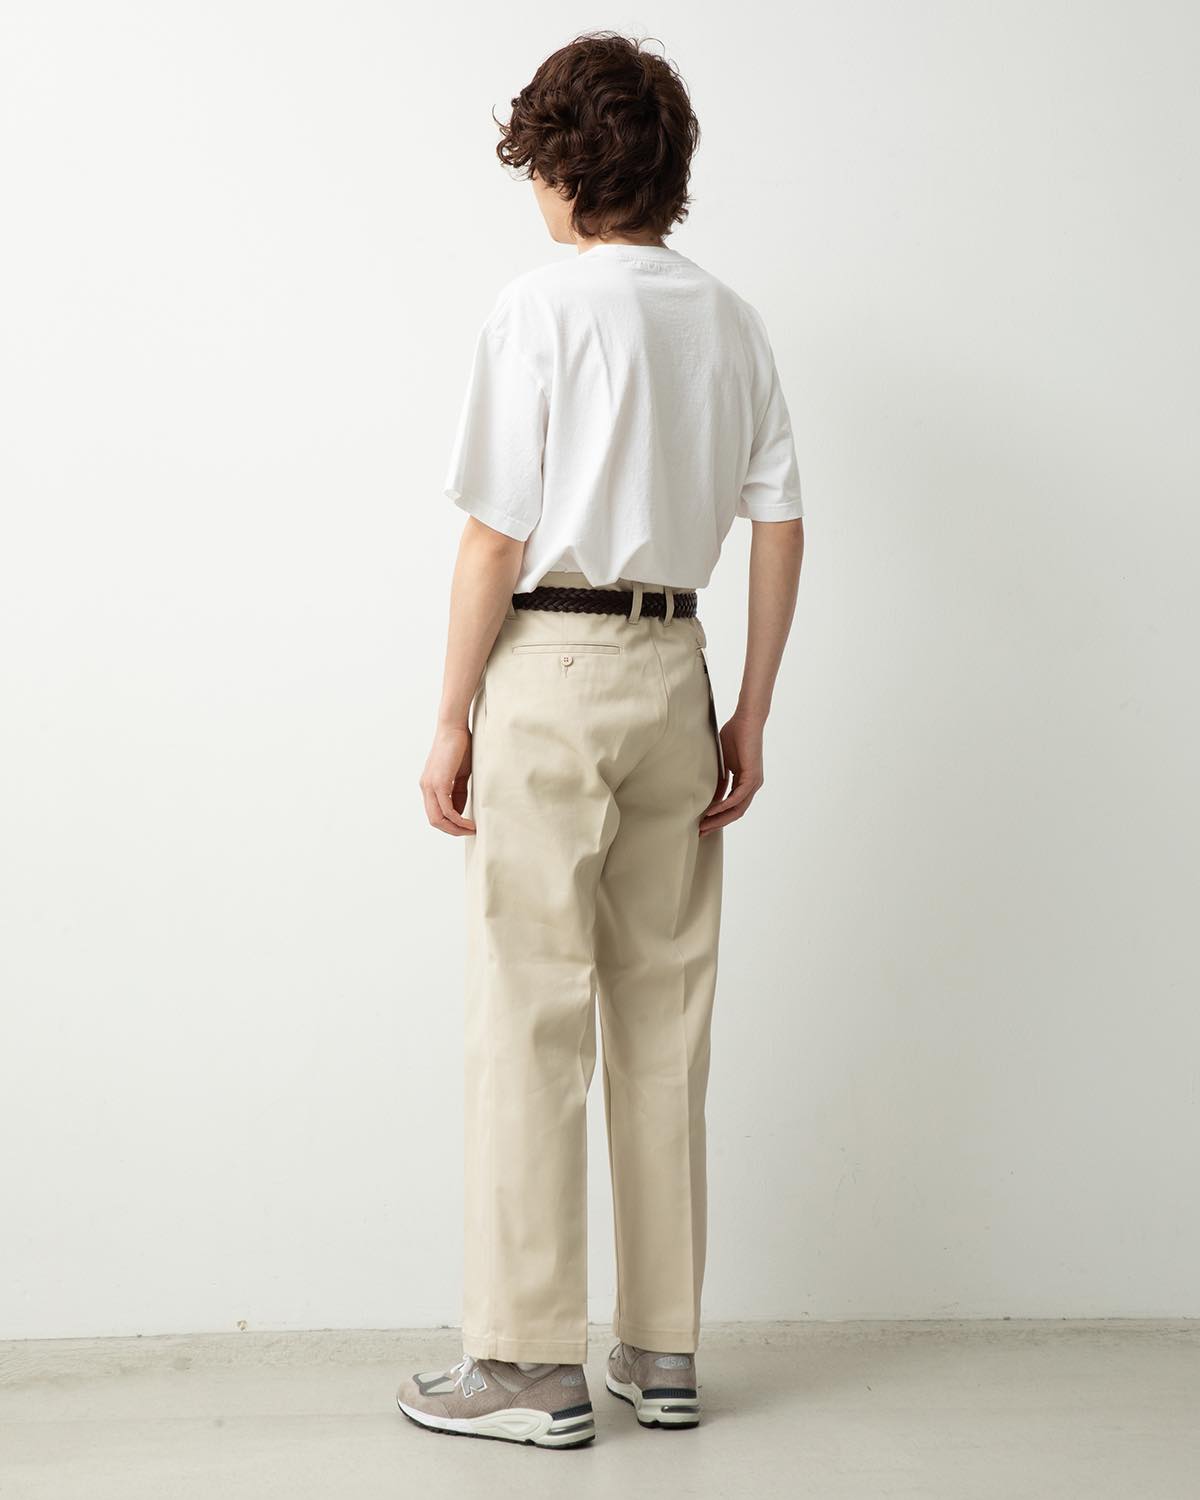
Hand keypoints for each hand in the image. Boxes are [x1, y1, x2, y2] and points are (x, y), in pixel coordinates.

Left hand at [420, 723, 476, 835]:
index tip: (466, 826)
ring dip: (455, 828)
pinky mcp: (438, 783)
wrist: (454, 728)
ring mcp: (430, 786)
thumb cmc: (459, 748)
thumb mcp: (460, 776)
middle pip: (434, 820)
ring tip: (471, 829)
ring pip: (438, 818)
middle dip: (452, 830)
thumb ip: (458, 793)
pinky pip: (446, 809)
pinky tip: (469, 821)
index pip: (435, 813)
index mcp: (429, 786)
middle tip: (469, 832)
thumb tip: (460, 812)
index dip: (450, 824)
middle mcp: (425, 788)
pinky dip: (458, 819)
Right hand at [699, 712, 763, 835]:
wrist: (746, 720)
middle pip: (735, 813)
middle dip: (717, 824)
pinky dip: (724, 806)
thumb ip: (720, 780)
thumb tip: (712, 796)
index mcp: (745, 782)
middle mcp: (752, 785)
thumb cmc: (734, 735)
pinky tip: (711, 811)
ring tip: (704, 825)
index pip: (732, 807)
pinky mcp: (752, 777)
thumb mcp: (723, 763)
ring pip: (737, 809)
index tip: (702, 824)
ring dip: (720, 819)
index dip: (717, 817)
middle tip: (701, 832)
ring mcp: (754, 782)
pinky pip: (737, 798)